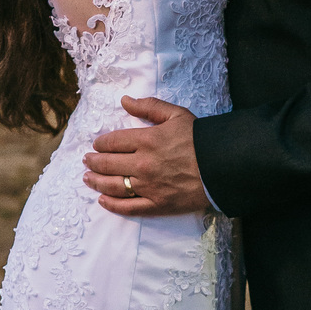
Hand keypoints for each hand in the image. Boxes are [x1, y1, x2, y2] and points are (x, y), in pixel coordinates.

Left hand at [83, 96, 207, 216]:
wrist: (224, 166)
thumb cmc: (201, 139)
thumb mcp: (176, 114)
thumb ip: (149, 106)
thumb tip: (124, 101)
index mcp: (146, 140)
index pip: (112, 142)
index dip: (100, 143)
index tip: (97, 144)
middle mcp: (143, 164)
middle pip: (108, 164)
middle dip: (93, 161)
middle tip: (86, 160)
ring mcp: (148, 187)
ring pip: (113, 186)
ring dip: (96, 182)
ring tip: (87, 178)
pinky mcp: (157, 205)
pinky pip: (129, 208)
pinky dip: (112, 205)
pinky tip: (102, 201)